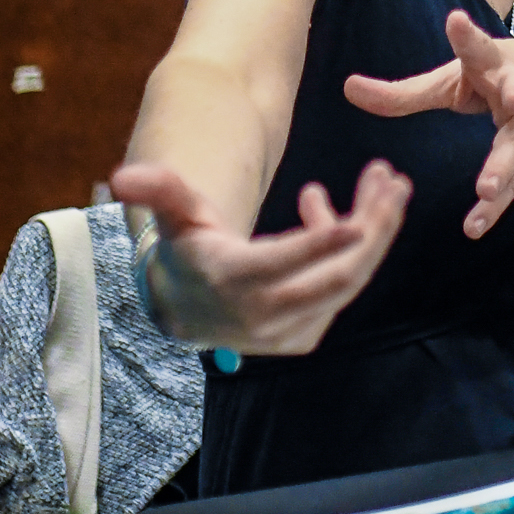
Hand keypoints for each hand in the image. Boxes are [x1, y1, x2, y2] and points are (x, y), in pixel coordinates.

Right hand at [107, 157, 410, 355]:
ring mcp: (288, 331)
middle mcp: (263, 315)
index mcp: (232, 281)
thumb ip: (158, 191)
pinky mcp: (304, 336)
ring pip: (348, 282)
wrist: (187, 307)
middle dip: (372, 227)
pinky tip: (349, 214)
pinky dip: (353, 253)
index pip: (282, 264)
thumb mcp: (173, 215)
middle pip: (335, 275)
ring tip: (386, 183)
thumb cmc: (185, 247)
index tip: (358, 220)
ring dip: (374, 231)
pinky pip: (340, 292)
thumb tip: (120, 176)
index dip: (321, 243)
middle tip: (392, 181)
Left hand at [348, 11, 513, 238]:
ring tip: (485, 188)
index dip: (468, 36)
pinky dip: (495, 208)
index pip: (480, 48)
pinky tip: (474, 227)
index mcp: (496, 63)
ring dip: (504, 166)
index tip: (456, 21)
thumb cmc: (499, 77)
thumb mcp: (457, 77)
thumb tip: (348, 88)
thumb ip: (406, 92)